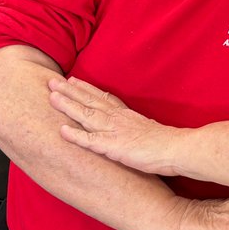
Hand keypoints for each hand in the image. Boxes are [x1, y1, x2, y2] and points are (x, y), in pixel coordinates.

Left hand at [50, 76, 178, 174]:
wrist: (176, 149)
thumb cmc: (167, 143)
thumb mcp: (150, 130)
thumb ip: (138, 128)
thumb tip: (137, 129)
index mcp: (127, 116)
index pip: (103, 97)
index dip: (86, 89)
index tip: (73, 80)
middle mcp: (118, 119)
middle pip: (90, 100)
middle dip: (70, 91)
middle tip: (52, 81)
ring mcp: (114, 131)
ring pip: (86, 114)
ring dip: (67, 105)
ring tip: (51, 96)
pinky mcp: (113, 147)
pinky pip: (89, 140)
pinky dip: (74, 135)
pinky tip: (60, 130)